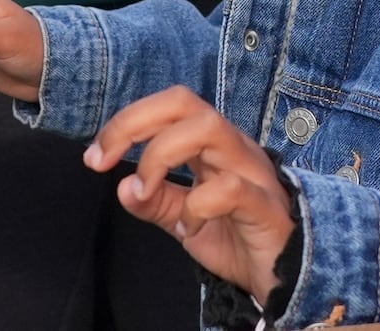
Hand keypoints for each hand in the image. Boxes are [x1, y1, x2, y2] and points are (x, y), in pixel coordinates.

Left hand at [85, 86, 294, 305]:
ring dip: (160, 157)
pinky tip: (188, 229)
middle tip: (103, 159)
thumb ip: (153, 201)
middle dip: (133, 123)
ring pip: (208, 129)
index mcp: (212, 144)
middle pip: (185, 102)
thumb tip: (121, 186)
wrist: (285, 277)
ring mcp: (253, 172)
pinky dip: (196, 207)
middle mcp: (233, 147)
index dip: (125, 121)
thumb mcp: (182, 218)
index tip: (94, 156)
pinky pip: (229, 188)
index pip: (169, 104)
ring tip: (145, 191)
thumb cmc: (236, 238)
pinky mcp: (266, 206)